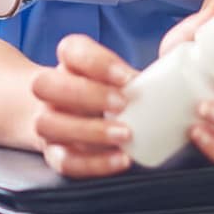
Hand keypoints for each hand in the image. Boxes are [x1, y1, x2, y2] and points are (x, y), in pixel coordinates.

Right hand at [28, 33, 138, 178]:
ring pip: (48, 124)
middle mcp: (48, 91)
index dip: (97, 62)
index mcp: (67, 63)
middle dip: (88, 94)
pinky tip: (120, 159)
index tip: (127, 77)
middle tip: (123, 104)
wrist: (64, 115)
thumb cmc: (99, 92)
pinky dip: (93, 163)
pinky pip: (64, 161)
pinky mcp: (52, 152)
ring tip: (125, 135)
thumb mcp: (112, 76)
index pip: (71, 50)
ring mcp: (46, 122)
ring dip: (89, 130)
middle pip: (47, 84)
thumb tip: (166, 87)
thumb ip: (131, 78)